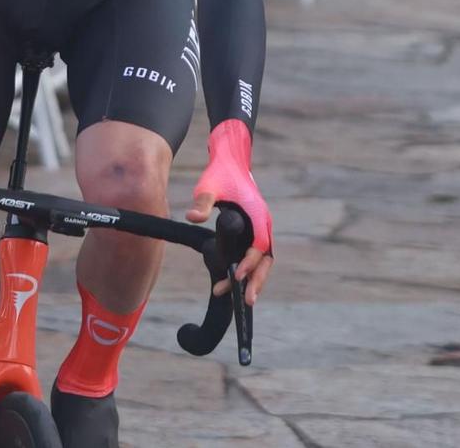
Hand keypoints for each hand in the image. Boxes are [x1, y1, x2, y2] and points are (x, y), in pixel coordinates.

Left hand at [186, 121, 273, 304]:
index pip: (259, 246)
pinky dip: (250, 269)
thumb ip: (203, 202)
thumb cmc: (220, 172)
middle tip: (246, 302)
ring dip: (255, 279)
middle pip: (267, 259)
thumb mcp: (209, 186)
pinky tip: (236, 282)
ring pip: (263, 260)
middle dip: (258, 281)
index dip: (250, 263)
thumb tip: (192, 217)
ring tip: (242, 300)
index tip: (236, 277)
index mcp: (257, 215)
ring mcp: (260, 227)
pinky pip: (256, 254)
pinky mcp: (254, 229)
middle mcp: (263, 223)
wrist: (230, 158)